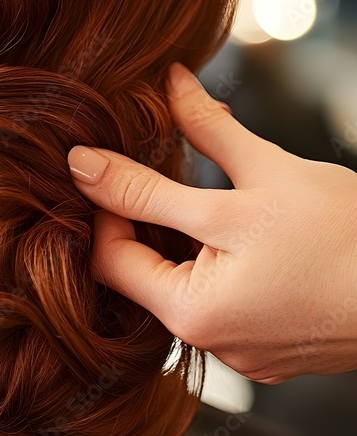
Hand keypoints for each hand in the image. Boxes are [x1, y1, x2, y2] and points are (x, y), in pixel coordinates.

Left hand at [67, 63, 356, 382]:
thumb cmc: (348, 238)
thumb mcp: (264, 175)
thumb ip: (203, 132)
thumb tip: (166, 83)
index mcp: (193, 309)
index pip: (108, 255)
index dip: (103, 203)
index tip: (109, 159)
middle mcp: (208, 341)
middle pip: (142, 273)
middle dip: (142, 219)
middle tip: (149, 169)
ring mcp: (240, 352)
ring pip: (182, 287)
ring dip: (180, 242)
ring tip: (201, 201)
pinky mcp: (268, 353)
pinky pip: (220, 306)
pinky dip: (216, 269)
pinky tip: (239, 238)